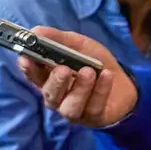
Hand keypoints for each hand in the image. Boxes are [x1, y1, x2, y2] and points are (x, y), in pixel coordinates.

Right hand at [18, 27, 136, 127]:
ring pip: (69, 106)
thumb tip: (36, 31)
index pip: (33, 76)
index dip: (28, 69)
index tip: (26, 59)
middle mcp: (57, 97)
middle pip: (49, 94)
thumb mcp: (79, 45)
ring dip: (79, 88)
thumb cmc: (95, 63)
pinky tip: (107, 76)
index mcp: (49, 79)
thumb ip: (59, 39)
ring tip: (89, 72)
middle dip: (55, 82)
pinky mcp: (93, 118)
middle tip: (63, 69)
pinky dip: (100, 90)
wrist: (124, 82)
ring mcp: (74, 110)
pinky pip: (93, 108)